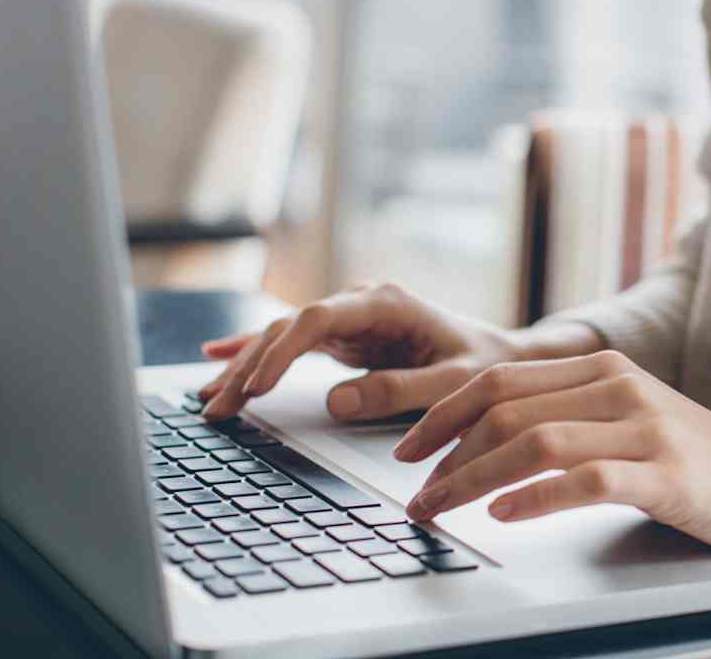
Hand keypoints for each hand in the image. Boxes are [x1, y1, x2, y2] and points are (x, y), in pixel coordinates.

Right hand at [197, 284, 528, 421]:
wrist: (501, 357)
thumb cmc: (483, 367)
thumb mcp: (452, 383)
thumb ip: (399, 391)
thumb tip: (336, 402)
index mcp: (386, 303)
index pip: (318, 319)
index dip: (281, 351)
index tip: (255, 386)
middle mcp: (361, 303)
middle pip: (289, 328)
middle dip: (249, 367)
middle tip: (218, 407)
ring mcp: (349, 318)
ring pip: (282, 336)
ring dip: (244, 367)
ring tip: (209, 401)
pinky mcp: (344, 337)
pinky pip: (291, 343)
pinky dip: (256, 353)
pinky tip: (216, 357)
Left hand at [394, 350, 710, 560]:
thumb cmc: (697, 462)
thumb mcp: (630, 420)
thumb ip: (570, 416)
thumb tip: (486, 441)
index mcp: (603, 368)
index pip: (499, 379)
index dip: (442, 414)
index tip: (407, 451)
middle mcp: (619, 387)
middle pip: (505, 408)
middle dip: (444, 453)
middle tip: (414, 494)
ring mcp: (645, 428)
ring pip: (534, 442)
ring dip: (472, 479)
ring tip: (440, 509)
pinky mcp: (667, 474)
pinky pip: (585, 480)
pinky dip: (534, 497)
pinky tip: (503, 514)